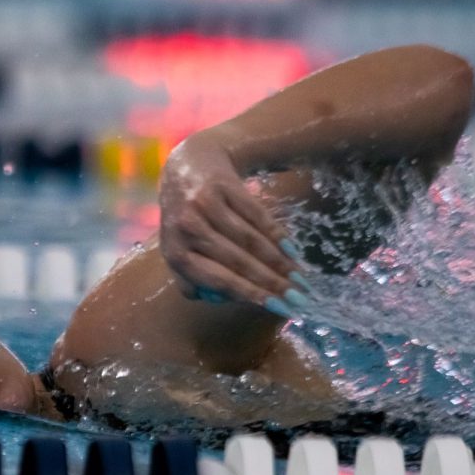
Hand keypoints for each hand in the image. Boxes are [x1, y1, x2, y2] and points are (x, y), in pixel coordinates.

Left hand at [158, 133, 305, 312]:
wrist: (187, 166)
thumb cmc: (188, 219)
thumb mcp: (180, 249)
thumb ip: (196, 279)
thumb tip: (235, 299)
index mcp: (175, 252)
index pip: (218, 279)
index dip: (251, 294)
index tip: (278, 308)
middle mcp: (186, 228)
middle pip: (237, 261)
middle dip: (272, 282)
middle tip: (298, 297)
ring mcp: (204, 205)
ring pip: (250, 240)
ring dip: (279, 262)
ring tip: (300, 277)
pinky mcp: (223, 186)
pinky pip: (256, 216)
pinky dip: (277, 235)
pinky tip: (292, 251)